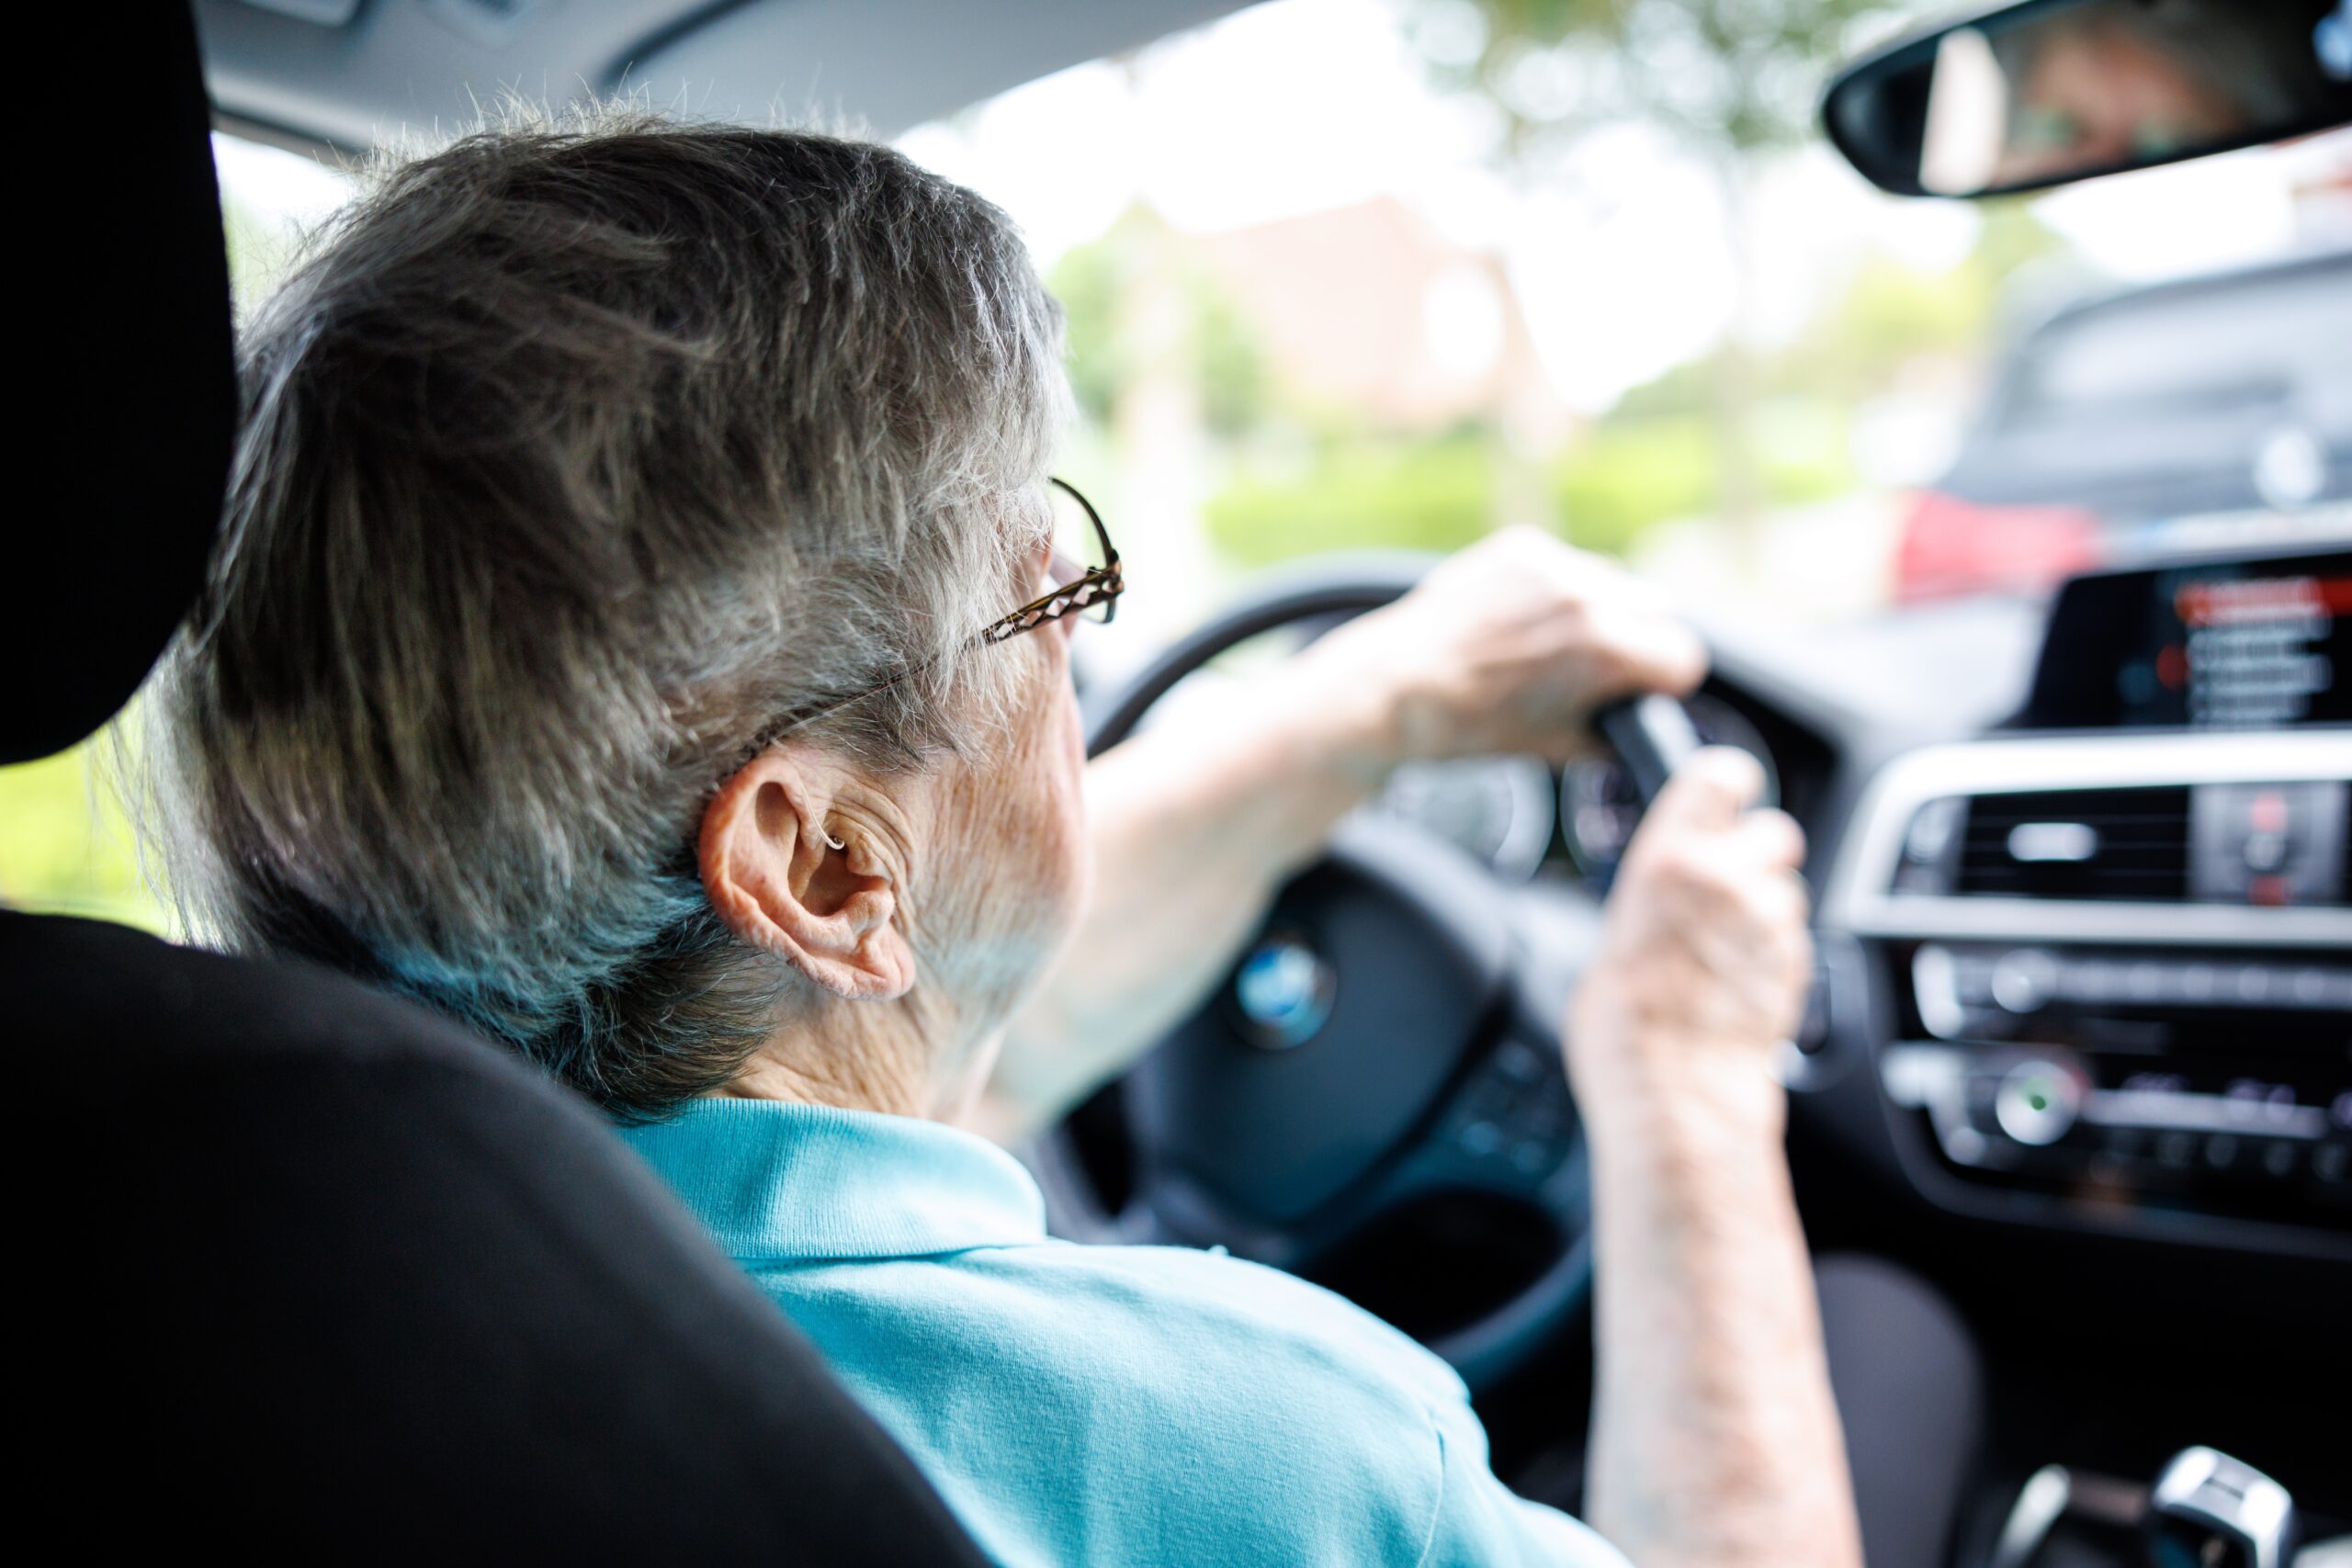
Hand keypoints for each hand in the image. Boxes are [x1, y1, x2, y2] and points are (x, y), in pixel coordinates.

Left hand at [1298, 526, 1706, 768]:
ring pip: (1613, 584)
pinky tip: (1522, 623)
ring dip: (1602, 612)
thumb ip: (1614, 735)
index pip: (1681, 657)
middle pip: (1656, 614)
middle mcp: (1587, 595)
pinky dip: (1557, 592)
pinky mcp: (1521, 548)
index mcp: (1606, 648)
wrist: (1394, 688)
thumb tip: (1642, 730)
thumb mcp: (1559, 748)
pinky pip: (1567, 567)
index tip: (1641, 694)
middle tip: (1599, 673)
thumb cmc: (1474, 728)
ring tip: (1555, 648)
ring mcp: (1552, 565)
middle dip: (1636, 644)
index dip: (1662, 683)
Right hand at [1566, 748, 1811, 1137]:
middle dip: (1758, 850)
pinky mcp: (1797, 966)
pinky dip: (1774, 952)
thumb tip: (1665, 889)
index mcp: (1671, 859)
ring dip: (1766, 907)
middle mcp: (1730, 881)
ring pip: (1786, 889)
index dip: (1729, 781)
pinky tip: (1737, 980)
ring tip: (1724, 946)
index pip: (1722, 775)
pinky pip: (1793, 939)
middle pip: (1774, 831)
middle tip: (1728, 878)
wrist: (1672, 1094)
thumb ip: (1654, 895)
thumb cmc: (1625, 1027)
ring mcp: (1771, 925)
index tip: (1727, 789)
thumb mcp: (1613, 935)